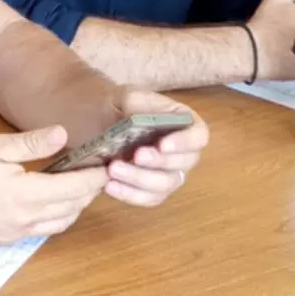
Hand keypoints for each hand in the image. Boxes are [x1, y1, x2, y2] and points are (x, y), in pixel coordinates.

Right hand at [0, 127, 107, 245]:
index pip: (75, 189)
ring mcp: (15, 233)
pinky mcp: (5, 240)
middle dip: (89, 191)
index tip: (107, 165)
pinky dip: (56, 217)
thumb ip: (31, 144)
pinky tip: (50, 201)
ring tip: (77, 186)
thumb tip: (63, 135)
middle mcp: (24, 220)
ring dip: (75, 207)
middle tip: (97, 172)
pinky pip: (42, 232)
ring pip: (60, 224)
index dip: (95, 177)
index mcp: (24, 194)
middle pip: (73, 208)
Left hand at [103, 92, 209, 207]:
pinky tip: (110, 185)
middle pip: (183, 163)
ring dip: (140, 179)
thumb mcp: (127, 97)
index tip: (163, 145)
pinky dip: (130, 194)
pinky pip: (148, 199)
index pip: (198, 135)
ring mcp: (169, 174)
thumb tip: (150, 122)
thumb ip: (140, 105)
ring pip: (165, 185)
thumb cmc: (119, 107)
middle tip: (136, 155)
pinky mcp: (151, 191)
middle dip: (159, 162)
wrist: (96, 122)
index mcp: (184, 124)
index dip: (185, 142)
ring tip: (113, 169)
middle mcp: (183, 152)